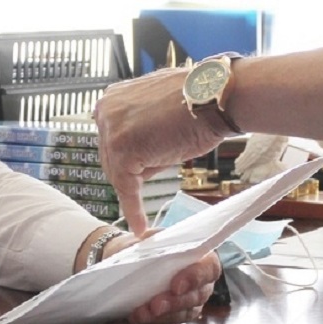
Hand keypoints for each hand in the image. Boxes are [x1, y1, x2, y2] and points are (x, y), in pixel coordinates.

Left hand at [94, 71, 226, 233]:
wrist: (216, 98)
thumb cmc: (197, 104)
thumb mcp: (159, 115)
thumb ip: (141, 131)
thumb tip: (137, 162)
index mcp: (113, 98)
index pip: (111, 140)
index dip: (127, 163)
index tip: (134, 179)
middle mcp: (106, 110)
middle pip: (110, 157)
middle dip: (131, 174)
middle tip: (148, 191)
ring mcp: (112, 129)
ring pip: (118, 173)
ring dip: (135, 190)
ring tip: (147, 206)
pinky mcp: (123, 149)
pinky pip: (126, 187)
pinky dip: (133, 208)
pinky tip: (140, 224)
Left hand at [102, 231, 222, 323]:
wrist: (128, 264)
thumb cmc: (145, 247)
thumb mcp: (147, 236)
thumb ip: (148, 235)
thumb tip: (141, 234)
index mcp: (200, 257)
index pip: (209, 268)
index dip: (196, 278)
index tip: (176, 285)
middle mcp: (200, 283)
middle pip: (196, 296)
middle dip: (175, 303)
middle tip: (156, 305)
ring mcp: (190, 302)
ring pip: (184, 314)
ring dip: (162, 317)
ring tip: (141, 315)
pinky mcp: (176, 317)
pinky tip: (139, 320)